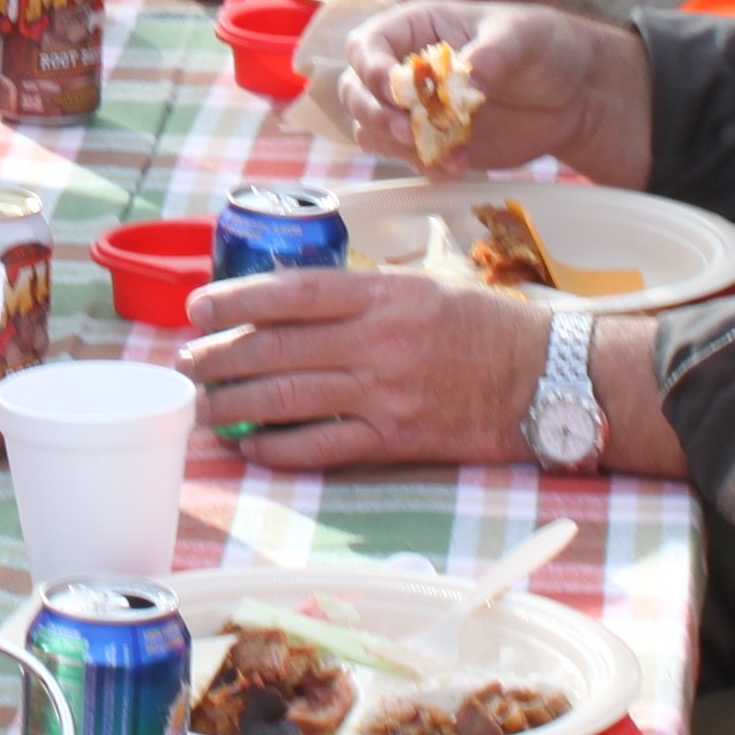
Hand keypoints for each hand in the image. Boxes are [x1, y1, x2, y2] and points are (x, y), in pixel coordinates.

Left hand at [178, 261, 553, 471]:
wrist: (547, 379)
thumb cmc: (486, 326)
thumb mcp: (424, 286)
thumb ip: (363, 292)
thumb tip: (296, 300)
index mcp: (383, 294)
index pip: (292, 293)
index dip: (236, 300)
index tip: (198, 308)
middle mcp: (379, 341)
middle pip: (276, 348)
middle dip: (220, 356)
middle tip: (187, 362)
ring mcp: (386, 393)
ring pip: (288, 399)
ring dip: (234, 404)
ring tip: (203, 407)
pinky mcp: (398, 439)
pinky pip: (323, 446)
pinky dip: (280, 448)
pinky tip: (253, 447)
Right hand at [319, 0, 652, 185]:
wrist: (575, 94)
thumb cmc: (544, 45)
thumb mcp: (521, 37)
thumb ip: (490, 54)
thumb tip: (467, 80)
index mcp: (417, 26)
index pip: (367, 45)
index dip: (371, 68)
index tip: (395, 88)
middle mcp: (407, 66)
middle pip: (356, 90)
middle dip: (374, 112)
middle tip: (408, 127)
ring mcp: (418, 107)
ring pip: (372, 129)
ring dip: (396, 144)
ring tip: (443, 150)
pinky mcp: (434, 140)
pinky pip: (408, 158)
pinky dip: (426, 164)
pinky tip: (461, 163)